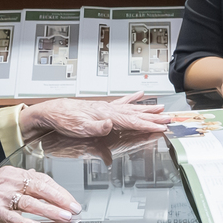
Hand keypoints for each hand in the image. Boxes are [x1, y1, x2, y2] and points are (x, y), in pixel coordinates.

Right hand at [0, 166, 81, 222]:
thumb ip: (16, 183)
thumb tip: (36, 185)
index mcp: (9, 173)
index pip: (41, 179)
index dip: (58, 189)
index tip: (70, 199)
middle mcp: (6, 181)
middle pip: (40, 189)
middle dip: (60, 199)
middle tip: (74, 208)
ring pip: (30, 202)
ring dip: (50, 211)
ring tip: (63, 217)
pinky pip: (12, 216)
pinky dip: (25, 222)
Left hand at [24, 94, 180, 140]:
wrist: (53, 112)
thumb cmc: (65, 120)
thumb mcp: (80, 128)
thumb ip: (97, 128)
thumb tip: (110, 125)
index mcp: (107, 116)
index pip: (133, 121)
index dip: (148, 125)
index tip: (162, 127)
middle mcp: (110, 110)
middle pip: (136, 114)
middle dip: (153, 117)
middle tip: (169, 119)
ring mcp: (107, 108)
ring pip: (132, 108)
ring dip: (147, 109)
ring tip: (161, 108)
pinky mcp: (102, 108)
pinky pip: (122, 102)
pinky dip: (132, 98)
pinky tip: (139, 94)